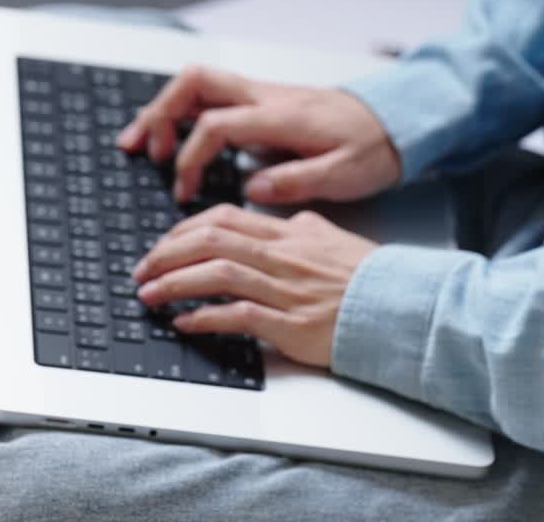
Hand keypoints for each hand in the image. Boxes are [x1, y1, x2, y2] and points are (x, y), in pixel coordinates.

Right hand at [116, 65, 401, 204]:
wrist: (397, 120)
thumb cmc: (373, 148)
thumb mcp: (345, 174)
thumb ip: (297, 182)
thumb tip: (251, 189)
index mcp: (282, 116)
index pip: (215, 125)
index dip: (190, 157)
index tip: (184, 191)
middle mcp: (266, 97)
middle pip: (195, 84)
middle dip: (159, 113)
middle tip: (141, 149)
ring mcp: (262, 95)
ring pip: (198, 84)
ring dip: (165, 109)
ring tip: (142, 143)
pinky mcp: (263, 102)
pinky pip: (211, 97)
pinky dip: (183, 113)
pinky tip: (173, 138)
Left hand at [132, 204, 376, 367]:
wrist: (402, 308)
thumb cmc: (370, 278)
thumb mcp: (332, 239)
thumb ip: (301, 228)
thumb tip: (283, 219)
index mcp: (289, 234)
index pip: (224, 218)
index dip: (184, 229)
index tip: (164, 243)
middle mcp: (282, 257)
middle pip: (211, 242)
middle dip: (167, 254)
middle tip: (142, 270)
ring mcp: (285, 290)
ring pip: (218, 274)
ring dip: (175, 284)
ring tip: (149, 295)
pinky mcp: (290, 325)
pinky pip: (239, 316)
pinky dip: (206, 319)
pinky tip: (185, 323)